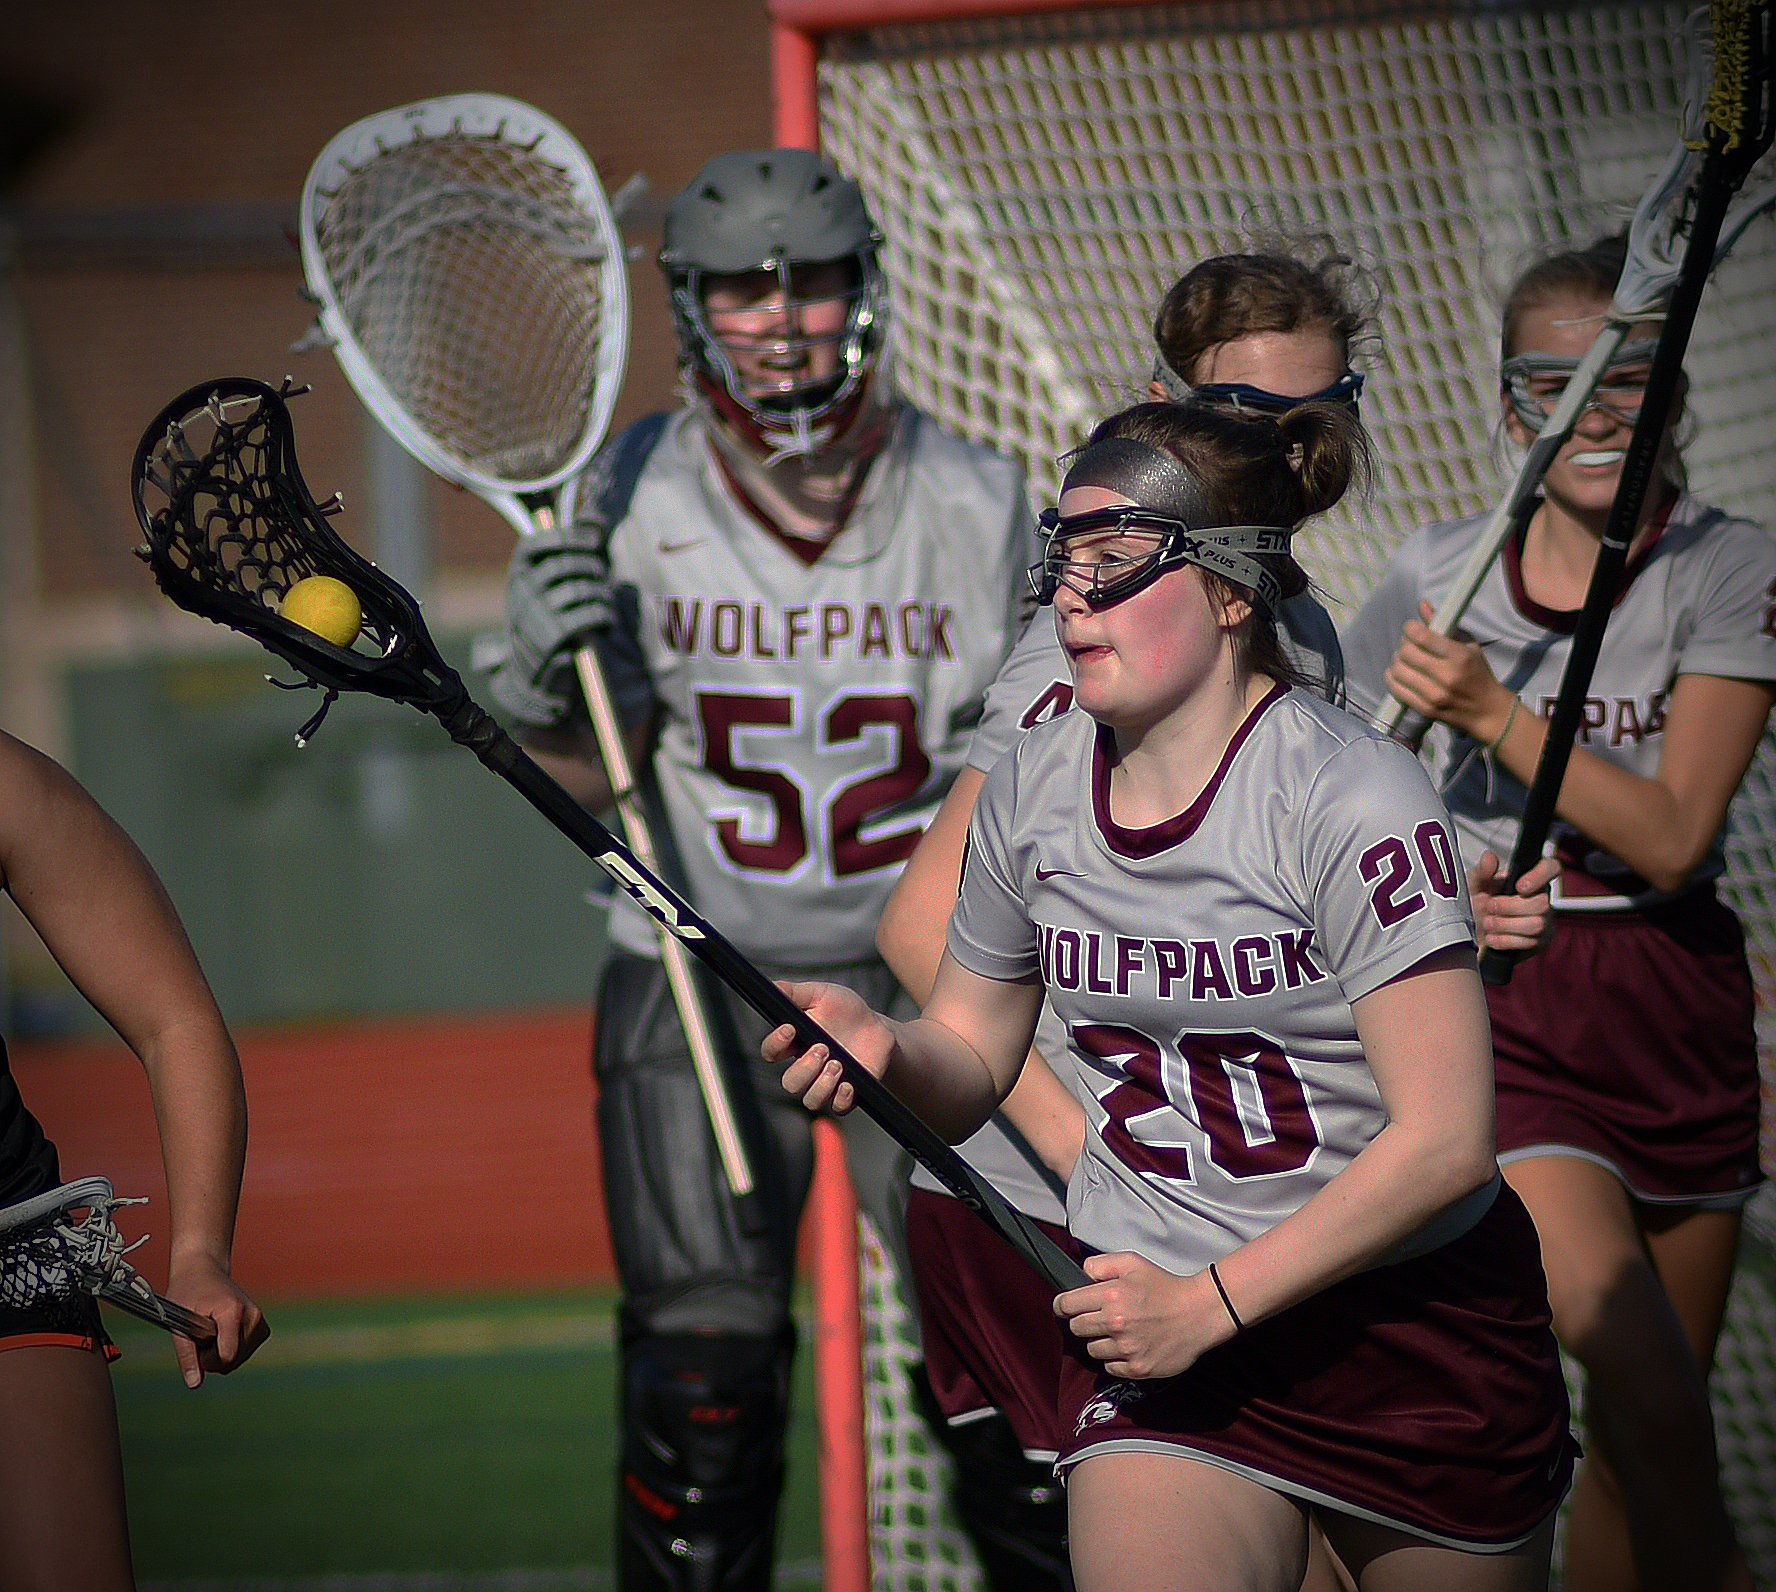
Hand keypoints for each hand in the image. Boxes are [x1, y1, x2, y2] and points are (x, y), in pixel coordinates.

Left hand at [165, 1253, 269, 1387]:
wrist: (204, 1269)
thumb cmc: (188, 1291)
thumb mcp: (179, 1322)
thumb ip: (187, 1354)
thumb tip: (195, 1384)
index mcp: (233, 1312)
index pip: (227, 1356)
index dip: (208, 1360)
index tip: (196, 1345)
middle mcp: (253, 1315)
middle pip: (234, 1360)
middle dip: (213, 1357)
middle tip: (201, 1335)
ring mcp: (260, 1319)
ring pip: (240, 1359)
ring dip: (222, 1354)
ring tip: (211, 1332)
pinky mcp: (262, 1325)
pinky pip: (246, 1352)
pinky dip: (232, 1350)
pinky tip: (222, 1334)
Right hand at [491, 523, 616, 724]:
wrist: (533, 667)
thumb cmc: (550, 613)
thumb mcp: (553, 581)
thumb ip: (575, 548)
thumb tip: (598, 518)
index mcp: (518, 572)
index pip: (535, 543)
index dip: (567, 536)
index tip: (594, 539)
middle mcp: (521, 591)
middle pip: (564, 565)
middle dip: (592, 566)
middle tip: (603, 575)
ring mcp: (534, 615)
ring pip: (580, 590)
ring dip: (603, 592)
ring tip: (607, 600)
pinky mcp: (551, 639)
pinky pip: (587, 616)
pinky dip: (605, 615)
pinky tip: (607, 620)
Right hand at [763, 980, 895, 1114]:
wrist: (877, 1028)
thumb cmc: (845, 1011)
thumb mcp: (821, 994)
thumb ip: (796, 993)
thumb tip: (773, 987)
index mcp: (795, 1043)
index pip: (771, 1052)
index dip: (775, 1044)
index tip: (790, 1029)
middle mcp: (807, 1067)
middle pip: (790, 1083)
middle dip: (804, 1068)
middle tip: (822, 1048)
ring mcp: (827, 1083)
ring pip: (811, 1100)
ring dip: (821, 1085)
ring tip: (837, 1064)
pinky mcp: (849, 1093)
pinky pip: (838, 1107)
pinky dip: (841, 1098)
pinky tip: (849, 1082)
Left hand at [1053, 1251, 1234, 1379]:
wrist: (1198, 1313)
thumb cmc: (1165, 1286)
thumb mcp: (1132, 1262)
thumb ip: (1101, 1264)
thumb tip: (1082, 1274)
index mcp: (1110, 1296)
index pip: (1066, 1305)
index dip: (1063, 1305)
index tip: (1065, 1307)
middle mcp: (1115, 1323)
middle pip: (1076, 1328)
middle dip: (1084, 1321)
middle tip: (1100, 1317)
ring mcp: (1126, 1348)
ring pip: (1092, 1350)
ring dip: (1100, 1341)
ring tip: (1120, 1331)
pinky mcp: (1137, 1368)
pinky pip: (1110, 1367)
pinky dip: (1116, 1358)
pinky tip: (1130, 1346)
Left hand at [1383, 600, 1517, 745]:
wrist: (1486, 710)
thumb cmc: (1478, 674)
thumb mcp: (1468, 645)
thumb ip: (1443, 625)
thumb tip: (1422, 605)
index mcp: (1460, 656)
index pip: (1422, 636)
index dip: (1410, 628)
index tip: (1411, 628)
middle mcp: (1446, 676)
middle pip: (1406, 652)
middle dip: (1404, 644)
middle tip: (1409, 645)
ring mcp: (1434, 695)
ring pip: (1398, 670)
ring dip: (1397, 661)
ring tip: (1405, 660)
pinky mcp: (1425, 709)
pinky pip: (1397, 689)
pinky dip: (1392, 678)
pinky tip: (1400, 673)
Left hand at [1469, 850, 1558, 956]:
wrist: (1468, 936)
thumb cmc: (1474, 906)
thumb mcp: (1473, 886)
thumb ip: (1482, 872)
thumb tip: (1490, 857)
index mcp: (1529, 879)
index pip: (1551, 867)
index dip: (1541, 875)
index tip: (1519, 886)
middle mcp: (1540, 899)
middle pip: (1542, 903)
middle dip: (1510, 907)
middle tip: (1490, 907)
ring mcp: (1543, 922)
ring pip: (1537, 925)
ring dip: (1505, 925)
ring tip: (1488, 923)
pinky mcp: (1537, 944)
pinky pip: (1529, 943)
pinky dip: (1505, 941)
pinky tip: (1492, 937)